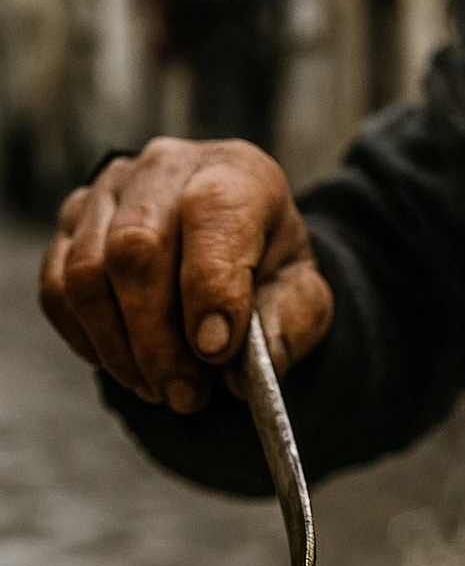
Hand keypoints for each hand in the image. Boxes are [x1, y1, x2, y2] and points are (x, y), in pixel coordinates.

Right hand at [38, 138, 333, 413]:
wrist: (236, 248)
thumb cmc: (270, 270)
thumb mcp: (304, 298)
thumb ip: (286, 328)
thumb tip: (238, 373)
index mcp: (236, 175)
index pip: (209, 217)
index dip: (209, 290)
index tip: (216, 353)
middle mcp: (166, 168)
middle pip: (134, 250)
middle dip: (158, 341)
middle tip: (185, 396)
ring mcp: (109, 192)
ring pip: (88, 273)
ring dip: (122, 350)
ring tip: (162, 391)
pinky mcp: (72, 223)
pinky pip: (59, 289)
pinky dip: (89, 341)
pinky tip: (128, 368)